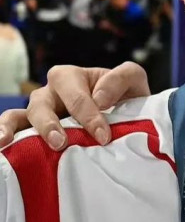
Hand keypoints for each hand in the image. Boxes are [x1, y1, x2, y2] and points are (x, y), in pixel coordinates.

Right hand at [0, 62, 149, 149]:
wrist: (127, 118)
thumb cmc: (125, 97)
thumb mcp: (133, 80)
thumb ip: (122, 78)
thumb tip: (99, 97)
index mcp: (72, 77)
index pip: (75, 95)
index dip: (88, 115)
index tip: (103, 136)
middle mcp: (50, 92)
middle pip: (42, 103)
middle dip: (52, 124)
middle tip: (62, 143)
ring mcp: (38, 111)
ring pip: (22, 116)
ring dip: (19, 129)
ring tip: (16, 143)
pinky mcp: (32, 130)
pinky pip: (12, 126)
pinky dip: (3, 132)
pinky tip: (2, 145)